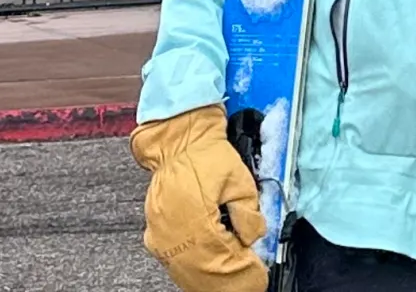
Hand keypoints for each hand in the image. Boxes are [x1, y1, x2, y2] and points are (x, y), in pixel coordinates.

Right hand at [131, 105, 268, 291]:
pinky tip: (211, 274)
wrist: (177, 139)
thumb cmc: (205, 153)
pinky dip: (196, 274)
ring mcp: (161, 239)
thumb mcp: (239, 179)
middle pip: (205, 277)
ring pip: (188, 276)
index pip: (224, 263)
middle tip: (251, 282)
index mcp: (196, 221)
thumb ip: (249, 213)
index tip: (260, 277)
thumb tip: (253, 238)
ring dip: (212, 282)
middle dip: (231, 283)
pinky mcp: (155, 237)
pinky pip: (176, 265)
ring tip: (235, 281)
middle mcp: (174, 236)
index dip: (245, 275)